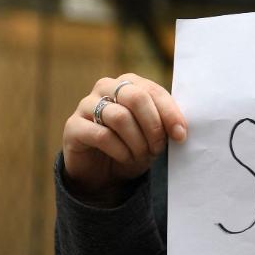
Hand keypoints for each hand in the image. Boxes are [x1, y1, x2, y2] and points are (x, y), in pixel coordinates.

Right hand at [62, 73, 187, 203]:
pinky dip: (120, 150)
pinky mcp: (73, 126)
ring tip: (141, 155)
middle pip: (136, 98)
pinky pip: (101, 135)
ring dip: (137, 141)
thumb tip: (181, 129)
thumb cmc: (131, 146)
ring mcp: (86, 104)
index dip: (170, 113)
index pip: (153, 91)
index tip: (181, 135)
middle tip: (158, 148)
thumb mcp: (152, 134)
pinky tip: (125, 158)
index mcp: (129, 83)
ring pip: (120, 117)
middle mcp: (106, 87)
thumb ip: (164, 124)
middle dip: (153, 126)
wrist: (101, 171)